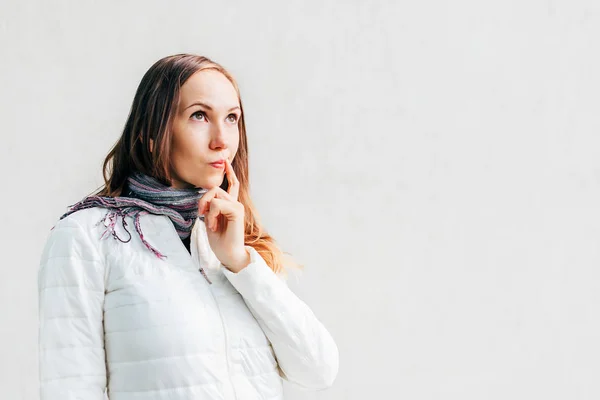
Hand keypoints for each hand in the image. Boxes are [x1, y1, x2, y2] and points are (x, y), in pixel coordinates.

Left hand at [198, 157, 249, 272]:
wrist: (229, 255)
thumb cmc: (220, 242)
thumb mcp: (210, 221)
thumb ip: (210, 207)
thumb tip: (207, 199)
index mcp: (231, 205)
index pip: (232, 184)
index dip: (229, 172)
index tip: (226, 161)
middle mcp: (236, 203)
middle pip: (214, 188)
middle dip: (202, 200)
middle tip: (200, 214)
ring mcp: (238, 206)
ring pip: (215, 195)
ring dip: (207, 210)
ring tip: (210, 224)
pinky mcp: (237, 211)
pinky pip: (217, 204)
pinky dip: (211, 215)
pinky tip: (214, 226)